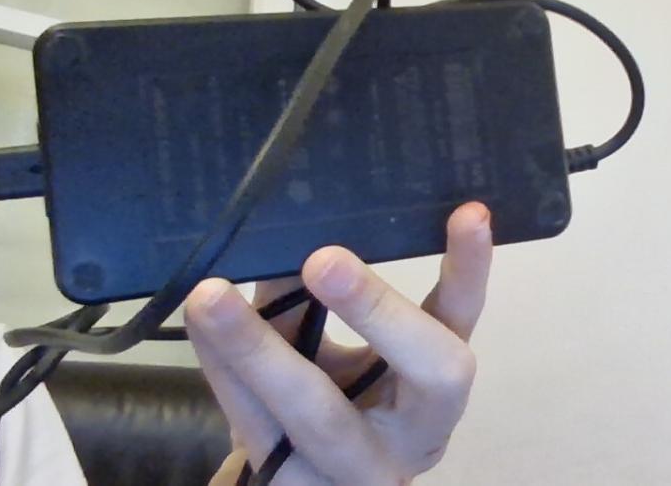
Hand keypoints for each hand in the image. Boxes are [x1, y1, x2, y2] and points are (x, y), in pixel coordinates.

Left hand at [186, 202, 493, 484]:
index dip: (469, 269)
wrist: (301, 478)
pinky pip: (257, 427)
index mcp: (436, 382)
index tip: (469, 212)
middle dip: (380, 311)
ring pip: (321, 414)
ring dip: (262, 350)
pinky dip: (224, 372)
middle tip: (323, 260)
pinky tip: (201, 329)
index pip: (463, 317)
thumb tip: (281, 226)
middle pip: (429, 374)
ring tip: (212, 295)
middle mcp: (420, 432)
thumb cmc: (325, 393)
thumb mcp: (332, 342)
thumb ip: (312, 292)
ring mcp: (363, 471)